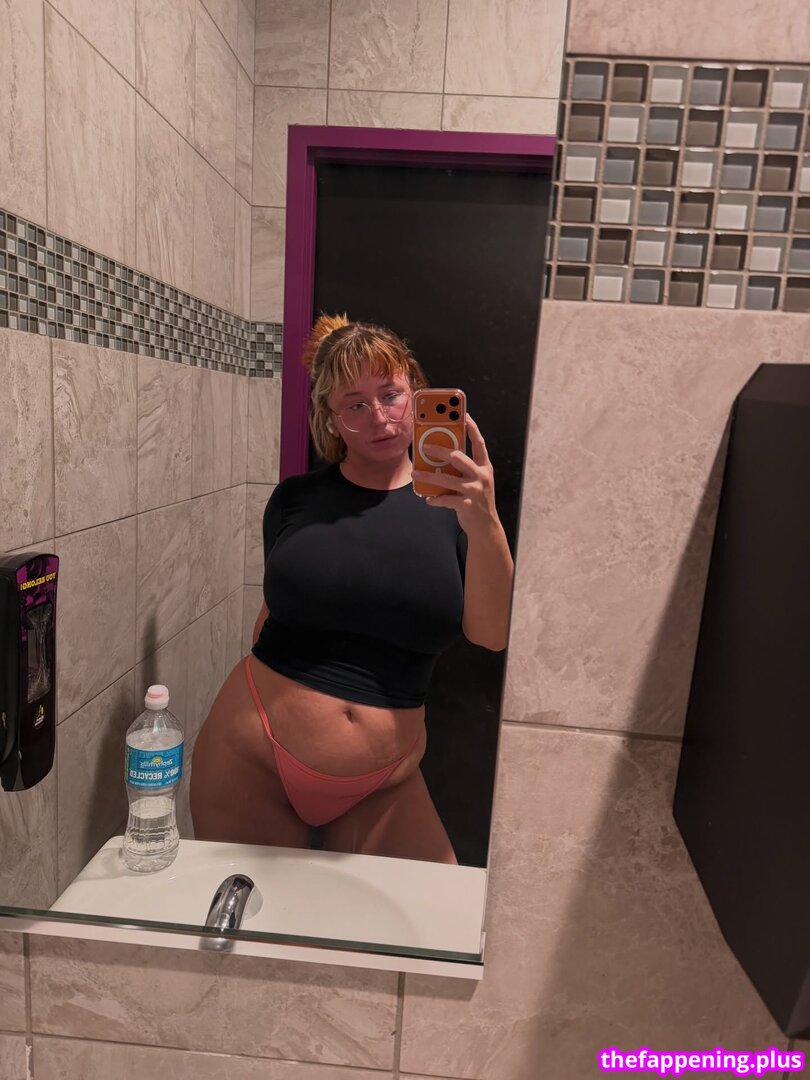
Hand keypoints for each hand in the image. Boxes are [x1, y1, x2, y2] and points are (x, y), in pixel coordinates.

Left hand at [411, 415, 498, 535]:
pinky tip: (428, 498)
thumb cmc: (477, 500)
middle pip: (458, 457)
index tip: (462, 415)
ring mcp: (475, 491)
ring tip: (415, 474)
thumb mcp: (476, 481)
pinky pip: (446, 499)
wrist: (486, 527)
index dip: (471, 427)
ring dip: (428, 476)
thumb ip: (463, 469)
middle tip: (424, 447)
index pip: (479, 443)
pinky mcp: (467, 505)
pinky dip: (435, 499)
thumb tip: (440, 456)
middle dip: (440, 450)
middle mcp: (481, 476)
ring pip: (447, 479)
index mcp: (484, 467)